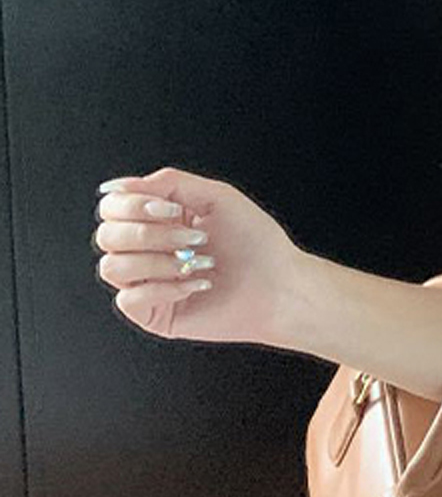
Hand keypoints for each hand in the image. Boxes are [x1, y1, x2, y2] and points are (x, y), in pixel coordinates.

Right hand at [92, 166, 309, 345]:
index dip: (132, 205)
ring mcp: (147, 282)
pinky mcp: (153, 313)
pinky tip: (195, 284)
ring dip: (159, 262)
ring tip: (197, 262)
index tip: (172, 209)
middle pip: (106, 235)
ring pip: (112, 267)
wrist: (279, 284)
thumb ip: (168, 183)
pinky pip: (129, 299)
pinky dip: (164, 288)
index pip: (112, 206)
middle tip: (194, 238)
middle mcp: (148, 249)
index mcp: (159, 219)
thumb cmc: (256, 242)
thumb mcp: (215, 197)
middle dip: (150, 234)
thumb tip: (118, 186)